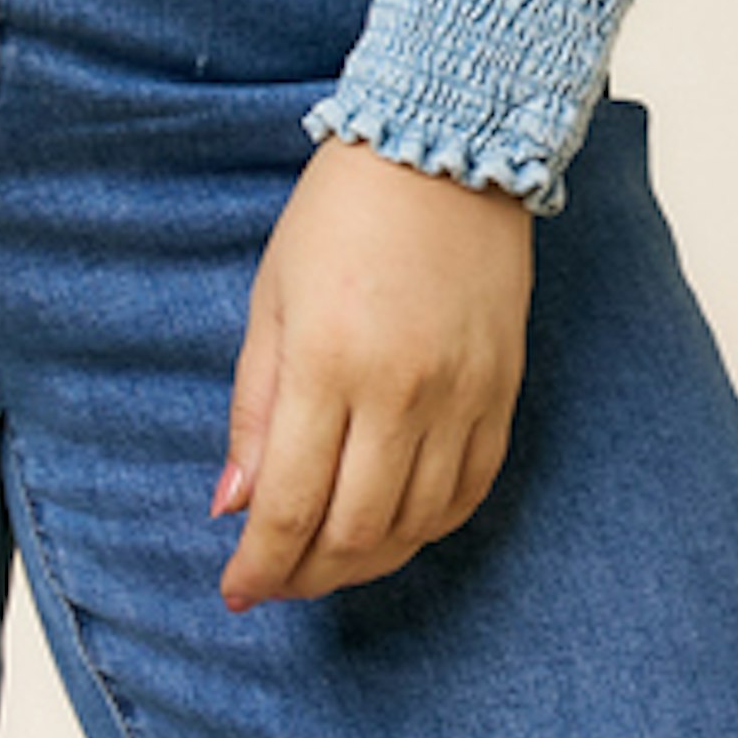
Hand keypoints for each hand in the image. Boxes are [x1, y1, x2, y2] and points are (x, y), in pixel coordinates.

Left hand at [212, 135, 531, 606]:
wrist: (445, 148)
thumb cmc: (340, 215)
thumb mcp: (270, 304)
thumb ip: (254, 412)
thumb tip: (234, 506)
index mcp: (327, 365)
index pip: (291, 507)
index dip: (261, 566)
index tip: (237, 589)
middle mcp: (401, 392)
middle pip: (355, 532)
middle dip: (306, 575)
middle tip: (276, 582)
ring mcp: (463, 396)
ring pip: (417, 525)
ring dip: (366, 560)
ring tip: (328, 560)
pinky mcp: (503, 391)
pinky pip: (471, 491)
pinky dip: (429, 526)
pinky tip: (395, 526)